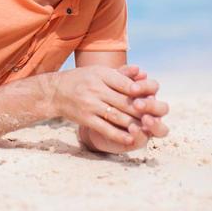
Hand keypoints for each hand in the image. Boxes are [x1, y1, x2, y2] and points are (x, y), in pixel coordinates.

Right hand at [53, 64, 168, 150]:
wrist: (55, 92)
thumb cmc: (82, 80)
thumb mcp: (99, 71)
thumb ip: (121, 73)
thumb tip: (142, 71)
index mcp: (101, 74)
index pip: (125, 84)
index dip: (140, 93)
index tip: (153, 100)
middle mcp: (95, 88)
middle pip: (124, 102)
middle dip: (142, 112)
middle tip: (156, 119)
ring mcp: (90, 104)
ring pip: (117, 116)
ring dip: (134, 125)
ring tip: (147, 130)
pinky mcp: (85, 118)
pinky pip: (105, 128)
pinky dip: (119, 135)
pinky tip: (131, 139)